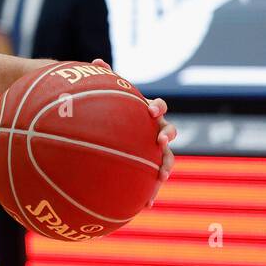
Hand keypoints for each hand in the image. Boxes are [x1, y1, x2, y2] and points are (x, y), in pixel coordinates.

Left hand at [91, 59, 175, 206]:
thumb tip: (97, 60)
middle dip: (167, 137)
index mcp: (146, 114)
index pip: (158, 107)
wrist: (113, 134)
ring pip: (166, 159)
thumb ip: (104, 80)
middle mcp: (155, 131)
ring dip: (164, 168)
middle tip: (159, 141)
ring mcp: (153, 151)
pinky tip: (146, 205)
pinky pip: (152, 181)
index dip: (157, 108)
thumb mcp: (108, 99)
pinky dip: (151, 192)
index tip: (151, 110)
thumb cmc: (111, 113)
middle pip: (169, 133)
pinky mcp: (148, 170)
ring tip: (161, 177)